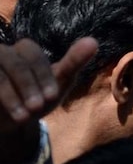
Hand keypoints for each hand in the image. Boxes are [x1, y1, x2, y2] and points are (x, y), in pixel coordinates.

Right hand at [0, 37, 97, 163]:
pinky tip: (7, 116)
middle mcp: (2, 54)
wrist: (11, 123)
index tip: (52, 96)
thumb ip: (73, 63)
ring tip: (23, 117)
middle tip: (38, 107)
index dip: (43, 75)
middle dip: (28, 86)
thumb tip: (93, 41)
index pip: (33, 54)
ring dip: (10, 96)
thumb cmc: (36, 100)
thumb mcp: (56, 84)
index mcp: (24, 51)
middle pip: (13, 62)